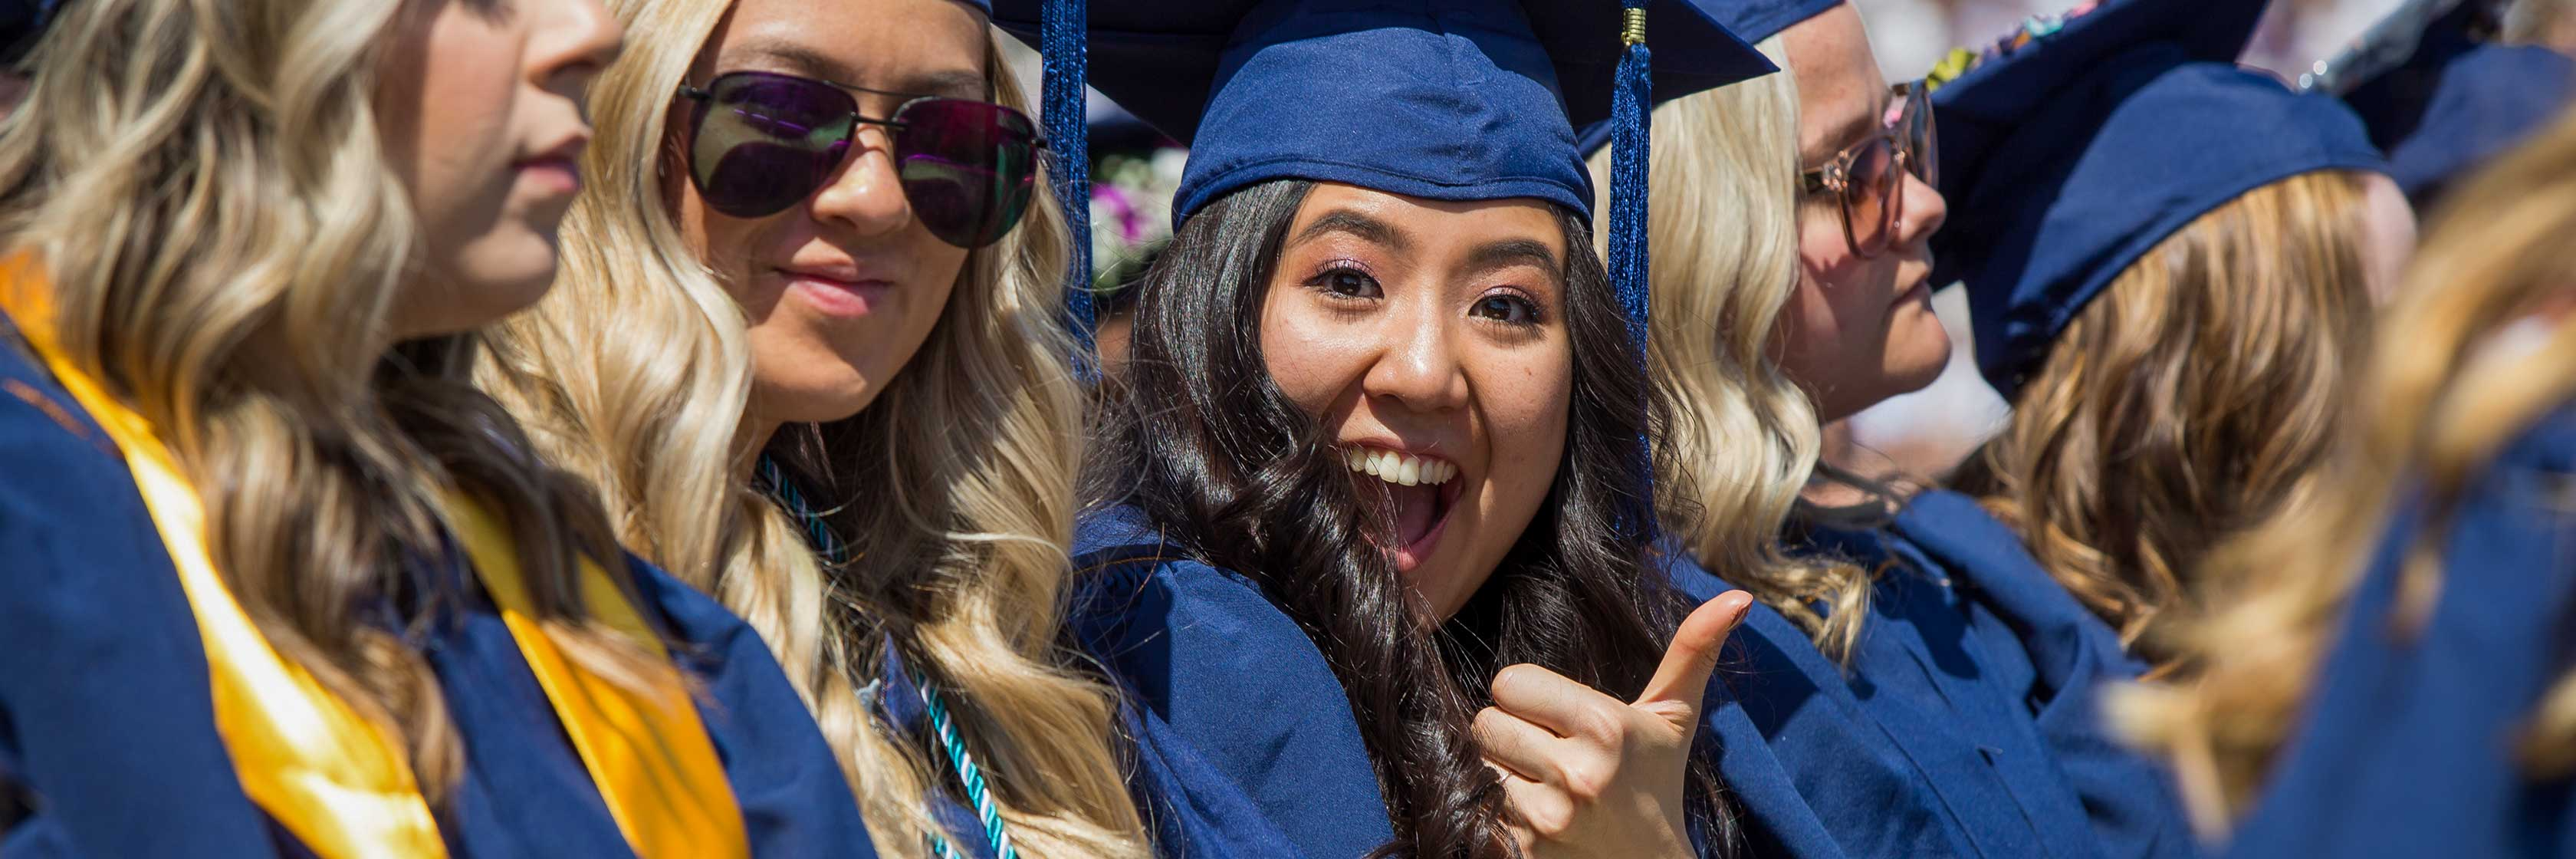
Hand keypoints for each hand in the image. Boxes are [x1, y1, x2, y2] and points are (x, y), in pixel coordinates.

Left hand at [1474, 591, 1752, 857]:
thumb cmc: (1657, 780)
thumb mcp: (1673, 717)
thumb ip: (1693, 651)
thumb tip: (1738, 596)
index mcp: (1606, 727)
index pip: (1509, 682)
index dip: (1525, 695)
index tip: (1553, 715)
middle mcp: (1576, 773)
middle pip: (1485, 722)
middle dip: (1509, 732)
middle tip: (1546, 750)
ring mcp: (1548, 818)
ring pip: (1477, 763)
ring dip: (1499, 769)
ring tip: (1540, 782)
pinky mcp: (1522, 851)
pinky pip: (1474, 804)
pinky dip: (1492, 806)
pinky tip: (1529, 811)